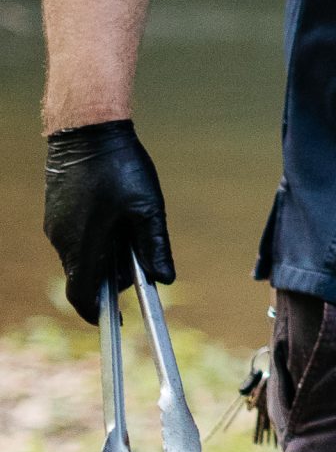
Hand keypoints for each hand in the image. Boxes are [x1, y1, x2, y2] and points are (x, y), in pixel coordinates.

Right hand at [43, 120, 175, 324]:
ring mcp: (56, 226)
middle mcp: (62, 242)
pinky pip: (73, 237)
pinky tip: (111, 213)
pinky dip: (92, 237)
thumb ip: (154, 245)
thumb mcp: (147, 207)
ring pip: (80, 256)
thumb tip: (164, 279)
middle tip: (136, 256)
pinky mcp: (55, 212)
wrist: (87, 129)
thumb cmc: (119, 167)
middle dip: (111, 275)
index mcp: (84, 247)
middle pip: (85, 277)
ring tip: (126, 225)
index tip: (115, 321)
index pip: (84, 297)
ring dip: (103, 253)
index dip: (98, 314)